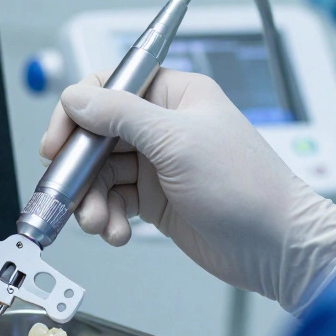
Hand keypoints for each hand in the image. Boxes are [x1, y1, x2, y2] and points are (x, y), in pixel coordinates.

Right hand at [40, 69, 335, 315]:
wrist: (278, 247)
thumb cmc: (246, 187)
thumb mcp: (177, 142)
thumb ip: (120, 116)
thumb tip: (76, 97)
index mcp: (173, 95)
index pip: (107, 88)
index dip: (76, 114)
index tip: (58, 144)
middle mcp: (162, 125)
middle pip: (95, 135)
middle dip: (78, 168)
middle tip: (66, 191)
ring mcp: (157, 163)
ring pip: (99, 173)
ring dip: (91, 200)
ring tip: (97, 223)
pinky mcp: (154, 197)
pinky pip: (112, 200)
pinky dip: (107, 217)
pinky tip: (116, 232)